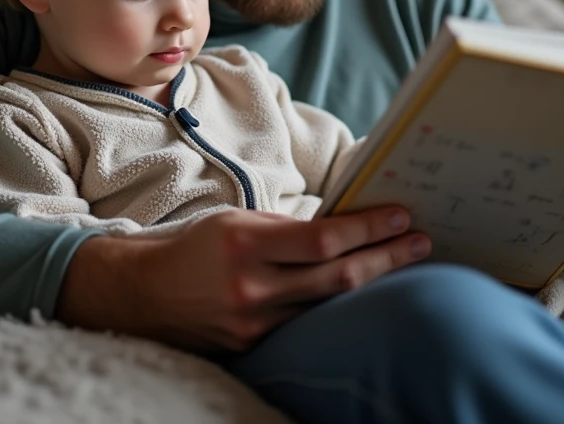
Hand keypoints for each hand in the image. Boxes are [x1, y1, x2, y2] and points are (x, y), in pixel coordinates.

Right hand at [54, 206, 430, 352]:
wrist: (142, 294)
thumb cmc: (195, 247)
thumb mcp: (237, 221)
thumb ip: (287, 228)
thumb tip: (343, 227)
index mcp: (245, 242)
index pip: (323, 238)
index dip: (369, 229)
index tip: (402, 216)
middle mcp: (251, 286)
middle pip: (337, 276)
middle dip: (386, 257)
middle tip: (421, 242)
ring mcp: (253, 322)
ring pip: (327, 305)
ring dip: (370, 283)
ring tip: (403, 264)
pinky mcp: (252, 346)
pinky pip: (305, 325)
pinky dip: (336, 309)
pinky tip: (361, 294)